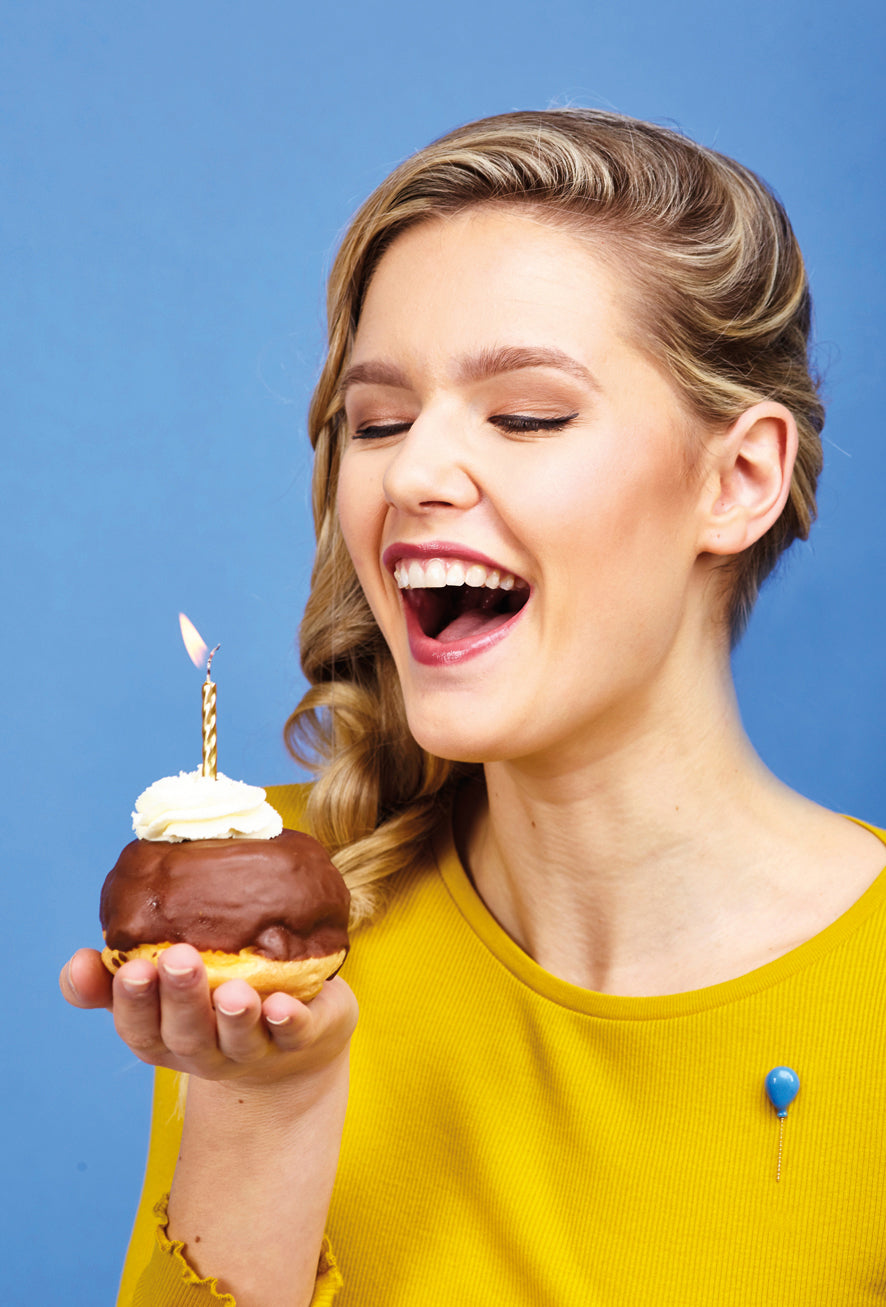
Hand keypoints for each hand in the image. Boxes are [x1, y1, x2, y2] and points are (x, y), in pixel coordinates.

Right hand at [60, 945, 357, 1092]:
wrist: (294, 1047)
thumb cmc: (216, 1001)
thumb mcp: (164, 991)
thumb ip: (116, 975)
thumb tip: (77, 961)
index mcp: (166, 1036)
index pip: (138, 1027)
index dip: (130, 1002)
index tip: (130, 968)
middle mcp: (206, 1050)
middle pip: (185, 1033)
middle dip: (179, 998)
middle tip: (176, 959)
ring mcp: (254, 1050)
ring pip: (238, 1039)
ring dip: (233, 1016)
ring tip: (233, 992)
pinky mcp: (302, 1038)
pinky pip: (294, 1034)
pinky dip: (288, 1022)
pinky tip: (282, 1006)